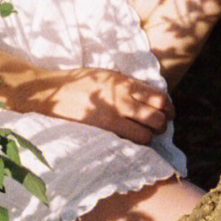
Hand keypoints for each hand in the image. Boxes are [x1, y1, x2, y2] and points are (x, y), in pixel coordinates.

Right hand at [10, 66, 174, 145]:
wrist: (52, 93)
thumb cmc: (79, 82)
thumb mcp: (107, 76)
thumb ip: (128, 86)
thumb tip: (150, 98)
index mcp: (124, 83)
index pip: (160, 98)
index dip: (167, 108)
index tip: (166, 112)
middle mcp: (122, 100)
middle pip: (158, 118)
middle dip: (161, 123)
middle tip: (156, 125)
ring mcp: (112, 118)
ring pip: (147, 135)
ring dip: (149, 136)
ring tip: (143, 134)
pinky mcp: (103, 132)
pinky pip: (129, 143)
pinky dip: (134, 143)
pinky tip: (129, 140)